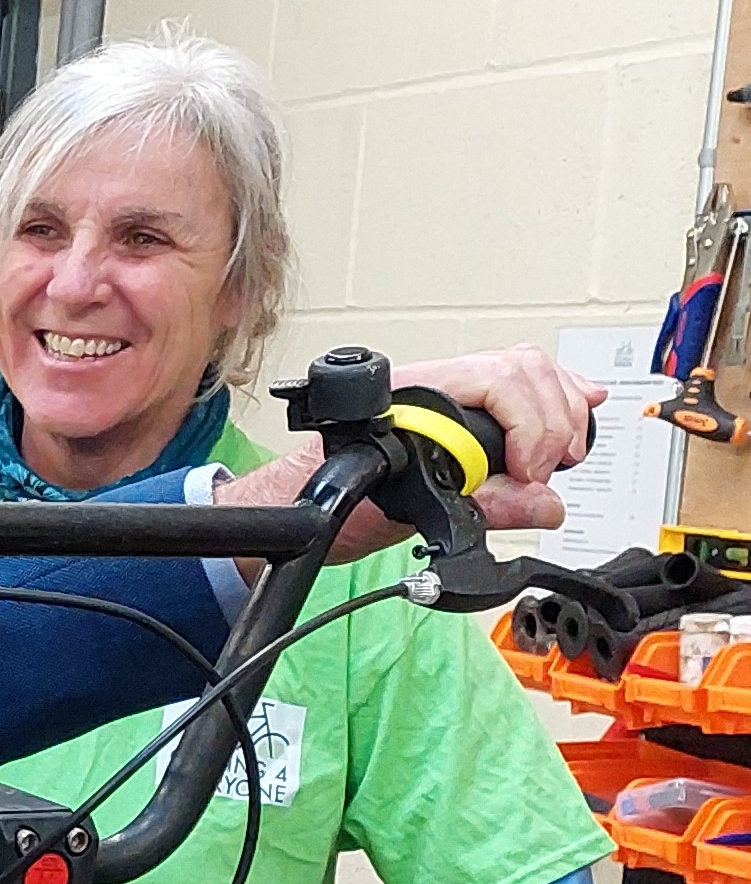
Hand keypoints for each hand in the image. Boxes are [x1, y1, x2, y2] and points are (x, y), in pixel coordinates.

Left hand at [214, 346, 605, 559]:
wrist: (299, 504)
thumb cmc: (329, 501)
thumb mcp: (402, 514)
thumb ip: (479, 507)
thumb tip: (544, 504)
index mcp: (415, 394)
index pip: (501, 383)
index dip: (531, 430)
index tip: (531, 477)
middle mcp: (434, 380)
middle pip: (523, 369)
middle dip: (552, 421)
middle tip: (547, 472)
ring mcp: (447, 388)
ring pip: (526, 369)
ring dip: (560, 408)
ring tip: (564, 453)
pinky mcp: (457, 407)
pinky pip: (518, 384)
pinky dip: (556, 395)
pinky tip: (585, 403)